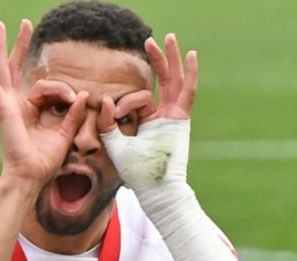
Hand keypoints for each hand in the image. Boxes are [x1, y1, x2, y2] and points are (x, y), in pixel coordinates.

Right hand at [0, 20, 87, 191]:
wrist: (30, 175)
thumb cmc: (44, 161)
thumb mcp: (65, 134)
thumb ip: (73, 114)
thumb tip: (84, 94)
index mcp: (29, 110)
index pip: (46, 87)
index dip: (63, 89)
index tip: (75, 98)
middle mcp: (16, 104)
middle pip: (16, 67)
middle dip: (20, 45)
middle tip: (25, 23)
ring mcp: (7, 104)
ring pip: (3, 68)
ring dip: (1, 46)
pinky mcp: (3, 107)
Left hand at [98, 34, 197, 188]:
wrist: (154, 187)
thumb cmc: (135, 172)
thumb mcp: (115, 144)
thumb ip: (107, 123)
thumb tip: (105, 99)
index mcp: (148, 120)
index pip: (138, 98)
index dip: (123, 103)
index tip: (113, 113)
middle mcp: (163, 115)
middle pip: (162, 80)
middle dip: (156, 59)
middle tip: (148, 40)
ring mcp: (174, 115)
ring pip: (174, 81)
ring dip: (171, 59)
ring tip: (169, 38)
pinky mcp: (182, 119)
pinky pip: (187, 92)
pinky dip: (190, 74)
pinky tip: (191, 56)